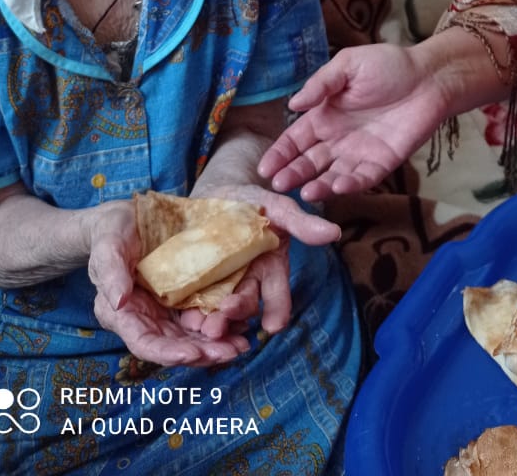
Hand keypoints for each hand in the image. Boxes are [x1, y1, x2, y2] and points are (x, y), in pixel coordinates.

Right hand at [88, 200, 249, 365]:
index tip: (194, 353)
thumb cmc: (111, 232)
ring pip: (192, 335)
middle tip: (232, 352)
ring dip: (217, 343)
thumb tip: (119, 301)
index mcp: (123, 315)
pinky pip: (203, 314)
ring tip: (242, 345)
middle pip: (175, 345)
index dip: (168, 353)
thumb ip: (111, 273)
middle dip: (203, 352)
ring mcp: (166, 309)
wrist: (126, 217)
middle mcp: (146, 318)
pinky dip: (222, 321)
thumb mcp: (108, 247)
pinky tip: (243, 323)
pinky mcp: (183, 296)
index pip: (145, 343)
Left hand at [180, 183, 340, 338]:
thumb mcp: (278, 207)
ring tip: (202, 325)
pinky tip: (183, 313)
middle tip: (222, 321)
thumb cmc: (253, 199)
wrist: (217, 189)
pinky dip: (189, 309)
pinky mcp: (195, 282)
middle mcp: (247, 283)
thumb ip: (302, 222)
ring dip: (212, 321)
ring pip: (218, 310)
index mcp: (270, 270)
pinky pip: (193, 300)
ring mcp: (220, 284)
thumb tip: (333, 232)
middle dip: (235, 315)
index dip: (276, 311)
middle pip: (245, 306)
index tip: (273, 324)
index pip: (278, 298)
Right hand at [257, 42, 448, 199]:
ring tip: (306, 194)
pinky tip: (337, 187)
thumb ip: (321, 84)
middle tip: (278, 187)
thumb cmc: (388, 65)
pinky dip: (350, 185)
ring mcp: (359, 153)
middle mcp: (337, 138)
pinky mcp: (382, 163)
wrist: (429, 77)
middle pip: (309, 162)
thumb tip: (293, 103)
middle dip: (293, 175)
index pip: (295, 139)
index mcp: (325, 115)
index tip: (264, 169)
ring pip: (332, 175)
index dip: (280, 154)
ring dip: (318, 186)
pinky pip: (362, 178)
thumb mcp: (348, 65)